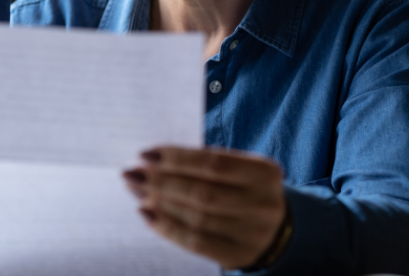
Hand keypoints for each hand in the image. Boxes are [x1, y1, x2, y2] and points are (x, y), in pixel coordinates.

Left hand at [123, 146, 286, 269]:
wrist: (276, 230)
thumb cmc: (244, 189)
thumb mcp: (239, 170)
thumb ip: (206, 164)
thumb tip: (153, 160)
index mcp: (264, 172)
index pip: (213, 162)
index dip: (176, 158)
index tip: (145, 154)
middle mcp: (262, 203)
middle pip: (202, 192)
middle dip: (161, 182)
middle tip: (131, 174)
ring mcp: (252, 232)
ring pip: (196, 218)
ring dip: (159, 203)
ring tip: (136, 191)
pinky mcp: (238, 254)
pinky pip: (196, 242)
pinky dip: (167, 227)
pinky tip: (147, 215)